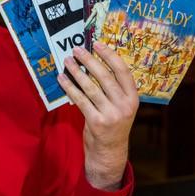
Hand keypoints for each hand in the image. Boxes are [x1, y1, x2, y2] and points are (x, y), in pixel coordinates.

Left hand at [57, 41, 138, 190]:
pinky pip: (80, 100)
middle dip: (89, 61)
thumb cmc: (113, 123)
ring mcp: (111, 114)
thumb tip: (93, 61)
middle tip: (77, 50)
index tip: (97, 44)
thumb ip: (112, 88)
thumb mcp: (120, 105)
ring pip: (90, 87)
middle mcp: (124, 105)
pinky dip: (69, 87)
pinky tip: (62, 78)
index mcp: (133, 98)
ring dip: (76, 72)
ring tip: (67, 61)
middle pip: (105, 76)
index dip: (110, 56)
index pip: (123, 71)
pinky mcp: (97, 122)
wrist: (110, 151)